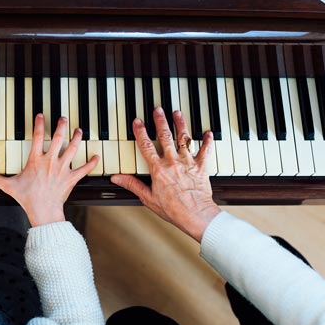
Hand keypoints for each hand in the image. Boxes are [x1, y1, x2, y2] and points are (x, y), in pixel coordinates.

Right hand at [0, 114, 98, 226]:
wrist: (43, 212)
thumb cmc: (27, 198)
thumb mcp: (8, 186)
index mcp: (35, 160)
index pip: (37, 137)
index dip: (39, 124)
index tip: (41, 115)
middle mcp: (50, 161)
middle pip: (58, 138)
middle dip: (61, 126)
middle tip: (63, 118)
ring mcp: (62, 169)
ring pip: (73, 149)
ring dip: (77, 138)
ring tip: (79, 130)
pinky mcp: (71, 178)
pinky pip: (84, 169)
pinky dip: (91, 163)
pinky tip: (96, 157)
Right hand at [111, 108, 220, 241]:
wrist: (196, 215)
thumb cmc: (173, 209)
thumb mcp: (148, 198)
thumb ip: (132, 185)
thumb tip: (117, 178)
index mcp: (158, 169)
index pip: (146, 146)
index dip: (141, 132)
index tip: (138, 122)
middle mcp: (173, 162)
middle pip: (165, 137)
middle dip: (160, 121)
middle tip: (158, 110)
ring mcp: (188, 163)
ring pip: (183, 139)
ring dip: (180, 124)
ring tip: (177, 113)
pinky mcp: (201, 167)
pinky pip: (205, 151)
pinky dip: (207, 142)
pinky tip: (207, 133)